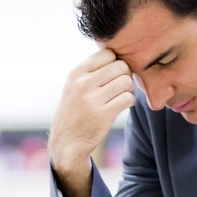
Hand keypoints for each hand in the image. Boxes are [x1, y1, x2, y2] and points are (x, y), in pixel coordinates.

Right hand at [48, 49, 134, 184]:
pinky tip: (123, 106)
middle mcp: (83, 84)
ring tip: (123, 96)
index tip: (115, 74)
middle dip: (125, 75)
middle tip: (122, 87)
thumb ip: (92, 71)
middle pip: (120, 66)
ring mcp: (93, 99)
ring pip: (126, 81)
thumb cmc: (75, 112)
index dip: (116, 62)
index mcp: (76, 73)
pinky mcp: (104, 115)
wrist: (67, 143)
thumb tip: (118, 56)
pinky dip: (129, 102)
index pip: (108, 54)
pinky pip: (128, 98)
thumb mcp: (74, 86)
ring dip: (129, 89)